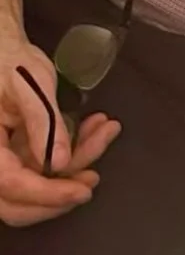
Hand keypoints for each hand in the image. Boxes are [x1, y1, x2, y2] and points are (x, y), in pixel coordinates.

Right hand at [0, 39, 120, 226]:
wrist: (6, 51)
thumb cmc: (10, 62)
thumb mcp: (29, 85)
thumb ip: (43, 123)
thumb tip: (59, 164)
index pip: (11, 183)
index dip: (47, 193)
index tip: (80, 191)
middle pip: (18, 203)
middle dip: (60, 195)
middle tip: (93, 179)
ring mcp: (5, 161)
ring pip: (36, 187)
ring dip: (75, 167)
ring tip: (104, 132)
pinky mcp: (20, 156)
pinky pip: (46, 168)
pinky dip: (73, 154)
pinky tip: (95, 129)